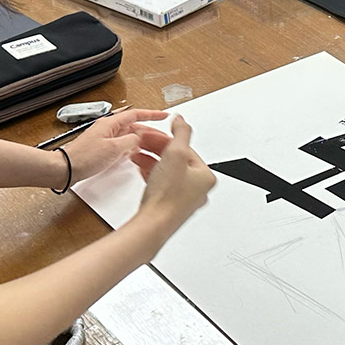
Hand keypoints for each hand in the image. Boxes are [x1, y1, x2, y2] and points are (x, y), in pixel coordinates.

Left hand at [60, 108, 171, 182]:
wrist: (65, 169)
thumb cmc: (84, 158)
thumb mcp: (114, 149)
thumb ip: (130, 141)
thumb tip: (139, 138)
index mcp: (110, 123)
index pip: (136, 114)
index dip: (152, 114)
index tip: (163, 115)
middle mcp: (108, 128)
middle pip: (133, 125)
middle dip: (149, 130)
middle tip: (162, 137)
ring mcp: (104, 138)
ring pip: (128, 135)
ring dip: (140, 139)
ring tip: (152, 146)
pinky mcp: (101, 148)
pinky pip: (121, 144)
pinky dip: (131, 147)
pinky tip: (135, 154)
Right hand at [125, 115, 214, 250]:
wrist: (153, 224)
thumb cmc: (166, 196)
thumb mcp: (175, 153)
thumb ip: (180, 133)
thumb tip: (181, 120)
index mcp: (206, 177)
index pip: (187, 149)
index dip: (166, 139)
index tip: (153, 135)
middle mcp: (199, 189)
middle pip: (177, 160)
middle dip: (157, 149)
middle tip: (143, 143)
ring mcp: (185, 199)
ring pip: (168, 171)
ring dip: (152, 160)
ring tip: (138, 154)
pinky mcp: (170, 206)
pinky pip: (162, 184)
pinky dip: (152, 174)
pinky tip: (142, 170)